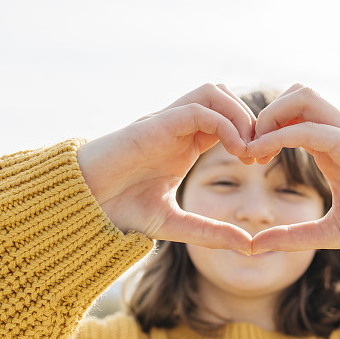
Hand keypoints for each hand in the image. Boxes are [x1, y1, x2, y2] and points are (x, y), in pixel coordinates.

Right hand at [76, 83, 255, 251]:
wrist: (77, 204)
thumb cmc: (117, 210)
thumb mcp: (174, 224)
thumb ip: (210, 232)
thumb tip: (249, 246)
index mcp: (185, 143)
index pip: (228, 119)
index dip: (251, 134)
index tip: (262, 161)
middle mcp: (177, 127)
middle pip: (225, 97)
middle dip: (251, 120)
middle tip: (261, 154)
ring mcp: (166, 122)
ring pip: (214, 92)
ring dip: (240, 116)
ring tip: (249, 151)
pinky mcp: (155, 124)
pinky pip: (199, 108)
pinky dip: (225, 124)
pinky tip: (236, 151)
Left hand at [247, 85, 339, 258]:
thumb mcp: (329, 233)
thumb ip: (293, 237)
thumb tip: (255, 246)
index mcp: (332, 147)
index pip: (292, 116)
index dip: (263, 129)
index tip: (247, 158)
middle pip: (295, 94)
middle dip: (263, 114)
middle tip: (248, 149)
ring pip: (303, 95)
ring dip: (271, 115)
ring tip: (255, 149)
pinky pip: (313, 127)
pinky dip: (282, 133)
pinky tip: (263, 152)